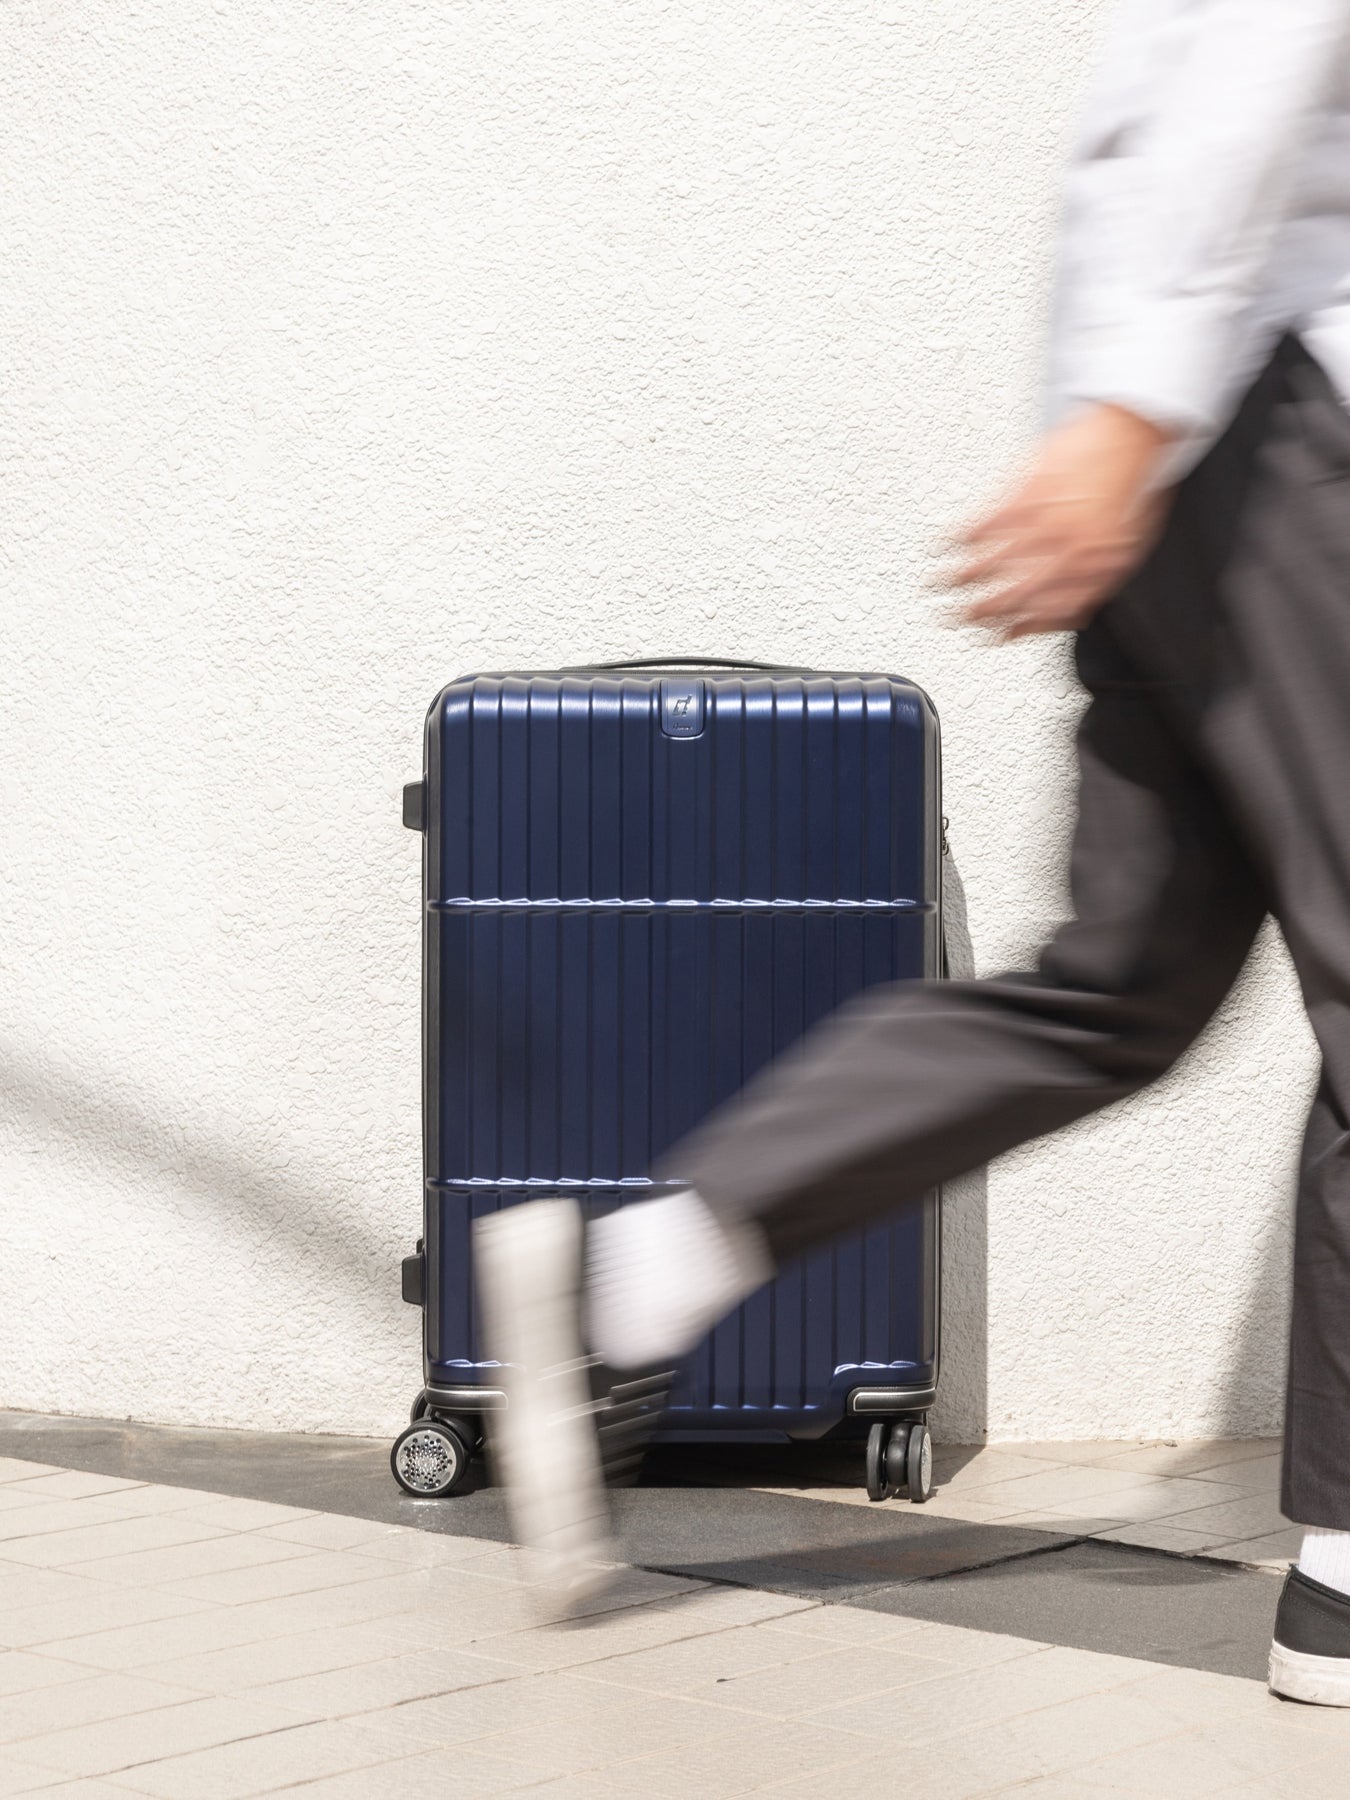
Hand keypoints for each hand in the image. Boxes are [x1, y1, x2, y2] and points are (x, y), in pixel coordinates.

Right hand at [946, 404, 1175, 639]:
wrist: (1128, 432)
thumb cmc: (1130, 486)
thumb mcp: (1127, 546)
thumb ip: (1095, 582)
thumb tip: (1071, 614)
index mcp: (1094, 566)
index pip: (1050, 612)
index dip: (1022, 629)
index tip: (1000, 636)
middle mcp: (1066, 549)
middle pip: (1013, 593)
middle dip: (979, 612)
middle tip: (958, 619)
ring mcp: (1042, 522)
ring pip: (992, 561)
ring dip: (959, 578)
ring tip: (937, 587)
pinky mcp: (1025, 493)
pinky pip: (985, 523)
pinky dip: (959, 536)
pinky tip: (943, 543)